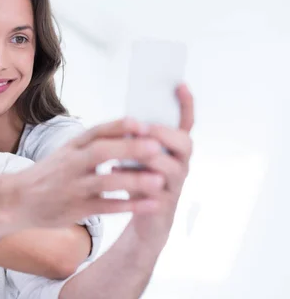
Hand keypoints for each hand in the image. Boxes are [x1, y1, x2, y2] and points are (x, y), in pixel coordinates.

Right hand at [18, 117, 168, 228]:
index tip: (140, 122)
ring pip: (105, 182)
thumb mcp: (66, 152)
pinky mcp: (76, 209)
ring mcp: (73, 188)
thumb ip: (93, 142)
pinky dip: (129, 206)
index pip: (95, 132)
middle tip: (156, 147)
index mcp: (71, 147)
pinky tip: (150, 204)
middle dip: (128, 149)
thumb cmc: (49, 174)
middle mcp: (71, 164)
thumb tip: (130, 128)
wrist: (17, 200)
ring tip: (159, 180)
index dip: (117, 127)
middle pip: (101, 153)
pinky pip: (106, 208)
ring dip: (132, 181)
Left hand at [126, 84, 193, 248]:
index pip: (187, 123)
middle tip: (143, 128)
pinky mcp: (164, 203)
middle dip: (162, 133)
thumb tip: (126, 116)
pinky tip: (115, 169)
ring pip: (171, 167)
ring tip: (128, 148)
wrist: (146, 218)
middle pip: (185, 143)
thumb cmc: (140, 179)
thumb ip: (138, 137)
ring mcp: (176, 184)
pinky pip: (155, 189)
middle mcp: (182, 164)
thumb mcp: (139, 154)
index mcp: (175, 148)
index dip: (186, 104)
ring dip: (149, 156)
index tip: (180, 84)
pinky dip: (135, 178)